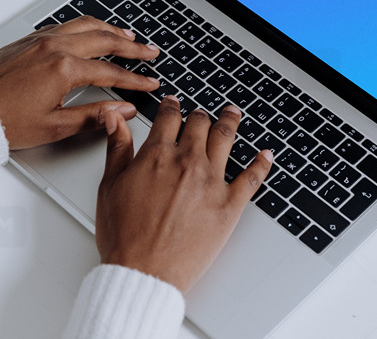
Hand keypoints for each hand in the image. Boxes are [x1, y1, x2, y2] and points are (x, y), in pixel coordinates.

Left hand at [0, 16, 159, 149]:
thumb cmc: (2, 119)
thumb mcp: (54, 127)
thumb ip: (93, 116)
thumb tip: (122, 111)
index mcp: (64, 69)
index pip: (111, 71)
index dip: (135, 80)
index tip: (150, 84)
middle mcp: (54, 47)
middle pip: (104, 40)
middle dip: (131, 47)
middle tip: (150, 53)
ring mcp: (41, 40)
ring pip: (86, 25)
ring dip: (111, 30)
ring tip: (128, 36)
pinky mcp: (29, 39)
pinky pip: (66, 25)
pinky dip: (86, 26)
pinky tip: (91, 31)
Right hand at [95, 97, 273, 292]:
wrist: (144, 272)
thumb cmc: (124, 236)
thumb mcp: (110, 185)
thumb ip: (117, 148)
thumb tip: (114, 118)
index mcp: (157, 155)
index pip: (169, 118)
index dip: (172, 106)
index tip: (173, 104)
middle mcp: (187, 162)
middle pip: (200, 124)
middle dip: (200, 116)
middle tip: (202, 114)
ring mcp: (211, 182)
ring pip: (226, 139)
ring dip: (231, 122)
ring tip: (234, 114)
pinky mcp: (230, 205)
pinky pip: (252, 177)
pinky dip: (262, 163)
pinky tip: (266, 155)